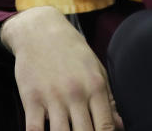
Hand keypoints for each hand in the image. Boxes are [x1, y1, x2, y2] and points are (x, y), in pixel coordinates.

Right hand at [0, 6, 122, 130]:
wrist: (39, 30)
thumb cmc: (71, 51)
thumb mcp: (96, 69)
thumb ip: (108, 99)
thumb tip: (120, 125)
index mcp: (95, 86)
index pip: (105, 126)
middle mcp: (76, 93)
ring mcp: (52, 97)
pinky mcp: (31, 98)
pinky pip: (34, 130)